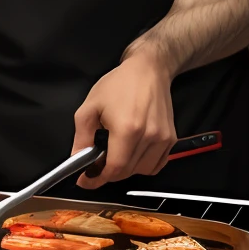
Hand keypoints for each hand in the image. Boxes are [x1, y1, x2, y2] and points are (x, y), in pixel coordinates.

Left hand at [71, 47, 176, 185]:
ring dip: (126, 169)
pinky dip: (143, 165)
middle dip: (108, 173)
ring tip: (116, 153)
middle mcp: (148, 136)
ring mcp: (163, 139)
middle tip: (97, 165)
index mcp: (127, 129)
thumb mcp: (90, 106)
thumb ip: (82, 137)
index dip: (97, 178)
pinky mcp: (171, 138)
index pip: (114, 169)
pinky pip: (156, 165)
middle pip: (127, 172)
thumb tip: (77, 161)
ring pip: (142, 171)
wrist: (148, 70)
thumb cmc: (119, 84)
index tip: (86, 180)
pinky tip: (133, 153)